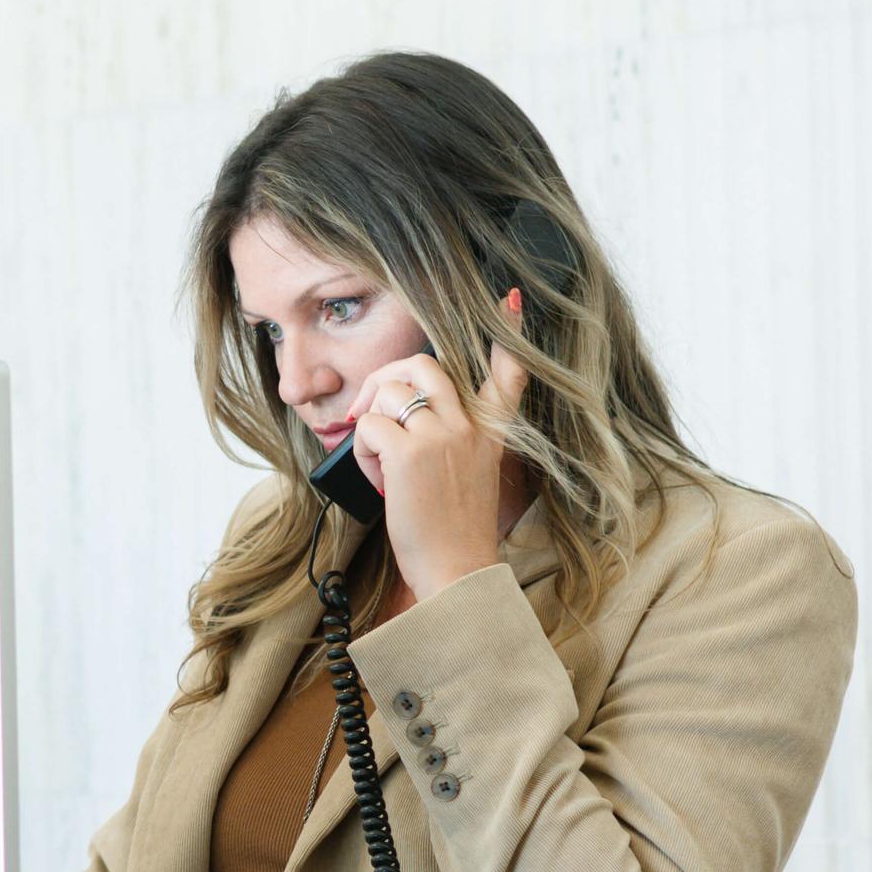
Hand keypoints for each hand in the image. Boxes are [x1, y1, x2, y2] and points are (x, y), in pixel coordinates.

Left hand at [345, 330, 528, 601]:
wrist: (457, 571)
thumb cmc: (454, 530)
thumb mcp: (471, 476)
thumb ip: (452, 440)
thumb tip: (400, 415)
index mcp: (491, 431)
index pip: (507, 372)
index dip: (507, 334)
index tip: (508, 300)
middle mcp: (471, 426)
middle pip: (423, 364)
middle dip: (386, 378)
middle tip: (370, 412)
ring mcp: (442, 436)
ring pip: (389, 392)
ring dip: (371, 424)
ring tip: (382, 464)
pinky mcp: (410, 454)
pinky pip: (369, 426)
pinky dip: (363, 452)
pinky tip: (379, 481)